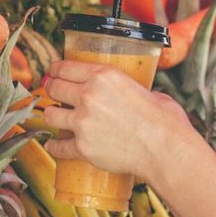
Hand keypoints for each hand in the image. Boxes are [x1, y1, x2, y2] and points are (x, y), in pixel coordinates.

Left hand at [42, 60, 195, 182]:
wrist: (164, 149)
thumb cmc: (163, 120)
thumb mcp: (146, 90)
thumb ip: (131, 90)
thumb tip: (134, 95)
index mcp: (104, 76)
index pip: (67, 67)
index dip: (56, 69)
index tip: (54, 72)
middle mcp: (89, 95)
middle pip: (54, 88)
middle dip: (52, 89)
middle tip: (53, 93)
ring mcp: (82, 122)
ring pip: (51, 115)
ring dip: (52, 116)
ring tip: (55, 117)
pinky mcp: (82, 146)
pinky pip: (59, 147)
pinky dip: (56, 148)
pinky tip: (53, 147)